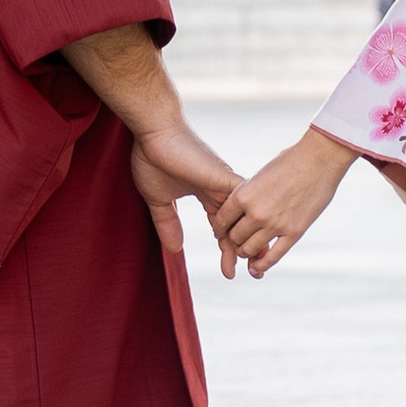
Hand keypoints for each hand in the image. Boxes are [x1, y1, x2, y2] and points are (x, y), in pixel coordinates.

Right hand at [127, 109, 237, 263]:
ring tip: (251, 265)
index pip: (223, 227)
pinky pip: (244, 205)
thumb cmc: (153, 159)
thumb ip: (168, 223)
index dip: (226, 249)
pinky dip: (247, 225)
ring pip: (245, 218)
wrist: (154, 132)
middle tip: (248, 274)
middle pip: (239, 226)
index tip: (229, 271)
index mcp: (207, 195)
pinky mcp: (224, 180)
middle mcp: (221, 191)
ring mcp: (225, 186)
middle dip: (243, 251)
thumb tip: (175, 250)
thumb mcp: (159, 200)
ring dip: (248, 242)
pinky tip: (247, 244)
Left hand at [211, 127, 353, 279]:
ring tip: (249, 248)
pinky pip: (272, 257)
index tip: (224, 229)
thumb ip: (249, 196)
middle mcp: (255, 213)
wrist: (319, 158)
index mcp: (243, 195)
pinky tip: (258, 267)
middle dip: (235, 240)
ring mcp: (275, 224)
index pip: (221, 221)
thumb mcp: (260, 176)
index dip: (221, 228)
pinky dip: (262, 264)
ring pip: (249, 250)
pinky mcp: (293, 232)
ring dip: (247, 251)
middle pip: (234, 238)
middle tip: (239, 239)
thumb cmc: (290, 162)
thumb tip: (241, 210)